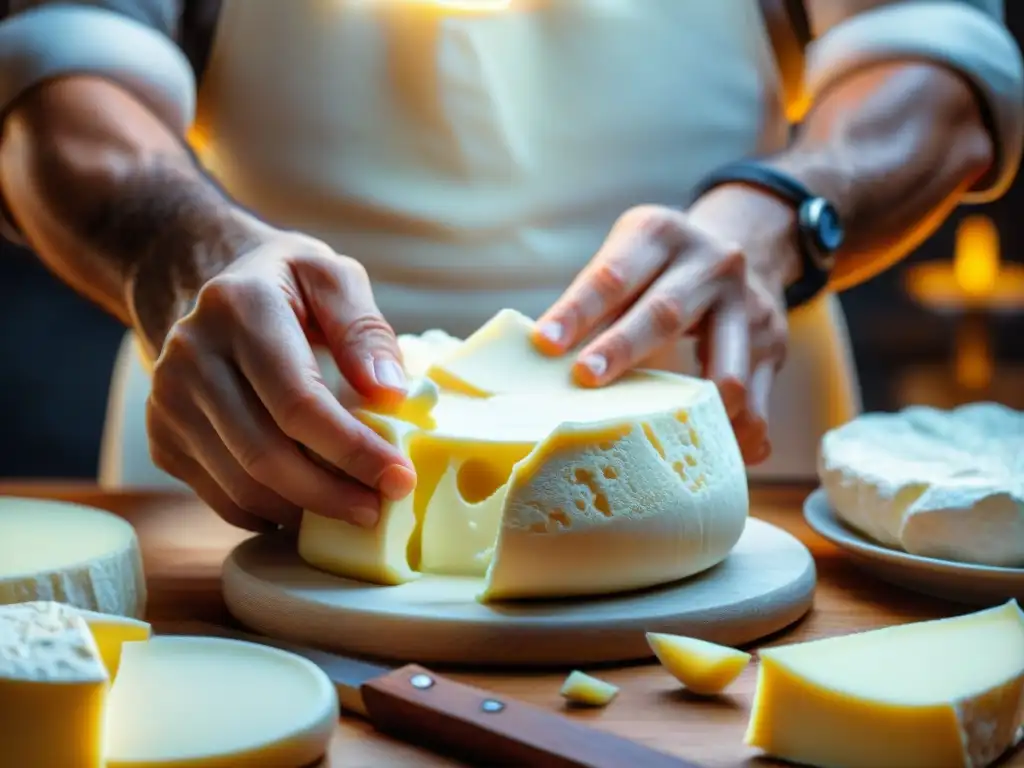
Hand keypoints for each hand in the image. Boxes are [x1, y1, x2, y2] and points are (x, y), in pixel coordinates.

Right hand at [144, 232, 416, 531]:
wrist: (207, 286)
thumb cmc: (287, 286)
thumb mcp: (333, 279)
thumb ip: (365, 331)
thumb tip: (390, 393)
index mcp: (240, 307)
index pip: (298, 400)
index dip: (352, 449)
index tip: (398, 478)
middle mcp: (192, 354)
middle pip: (265, 453)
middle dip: (330, 493)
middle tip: (379, 508)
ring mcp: (169, 399)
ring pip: (240, 484)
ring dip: (303, 510)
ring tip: (352, 508)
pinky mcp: (162, 435)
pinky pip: (220, 495)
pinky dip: (270, 512)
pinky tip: (308, 505)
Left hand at [534, 190, 799, 464]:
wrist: (740, 248)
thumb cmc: (658, 269)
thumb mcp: (628, 259)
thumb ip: (593, 304)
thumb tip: (538, 364)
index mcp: (661, 237)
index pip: (613, 275)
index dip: (578, 311)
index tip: (545, 344)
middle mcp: (711, 264)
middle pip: (665, 312)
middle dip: (623, 350)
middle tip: (586, 380)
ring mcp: (748, 306)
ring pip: (726, 367)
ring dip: (690, 409)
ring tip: (658, 440)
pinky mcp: (773, 345)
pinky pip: (759, 400)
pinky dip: (740, 434)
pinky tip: (719, 457)